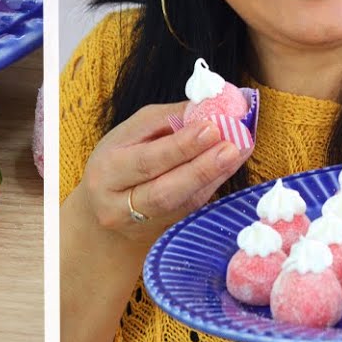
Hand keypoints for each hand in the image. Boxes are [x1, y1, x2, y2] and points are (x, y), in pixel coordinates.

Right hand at [74, 101, 252, 244]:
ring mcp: (142, 225)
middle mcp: (119, 205)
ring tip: (238, 153)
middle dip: (201, 168)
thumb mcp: (129, 133)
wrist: (103, 207)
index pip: (146, 160)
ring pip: (182, 204)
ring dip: (214, 176)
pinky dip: (213, 186)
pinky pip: (191, 210)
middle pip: (164, 191)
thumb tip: (206, 108)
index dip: (180, 146)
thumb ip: (165, 120)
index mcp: (107, 172)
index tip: (211, 128)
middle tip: (232, 146)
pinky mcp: (163, 233)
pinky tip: (230, 166)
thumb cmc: (118, 160)